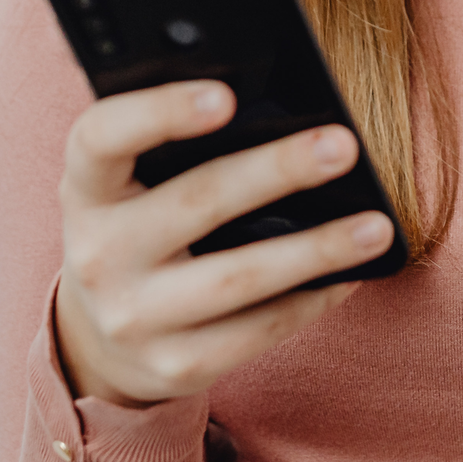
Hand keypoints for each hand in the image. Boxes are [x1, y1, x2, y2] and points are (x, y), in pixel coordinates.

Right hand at [53, 79, 392, 406]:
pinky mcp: (173, 366)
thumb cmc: (141, 222)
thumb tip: (283, 104)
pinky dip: (308, 300)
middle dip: (277, 171)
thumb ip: (180, 142)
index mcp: (86, 187)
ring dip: (315, 249)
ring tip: (376, 225)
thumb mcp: (135, 179)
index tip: (227, 95)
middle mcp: (97, 253)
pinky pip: (254, 333)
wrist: (100, 336)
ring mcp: (132, 317)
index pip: (103, 138)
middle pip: (196, 202)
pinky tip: (348, 274)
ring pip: (236, 278)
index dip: (160, 112)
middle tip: (342, 145)